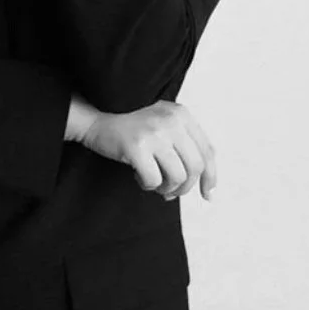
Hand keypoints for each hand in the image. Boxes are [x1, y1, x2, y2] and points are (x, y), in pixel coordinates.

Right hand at [74, 100, 217, 201]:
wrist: (98, 123)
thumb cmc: (134, 132)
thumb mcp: (165, 128)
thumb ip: (186, 146)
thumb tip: (207, 183)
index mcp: (182, 114)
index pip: (207, 151)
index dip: (210, 177)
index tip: (207, 195)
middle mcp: (171, 120)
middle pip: (196, 166)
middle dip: (185, 187)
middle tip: (171, 193)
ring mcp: (154, 132)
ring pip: (177, 176)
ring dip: (166, 189)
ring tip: (154, 184)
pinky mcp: (137, 146)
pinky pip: (154, 180)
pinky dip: (148, 185)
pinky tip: (138, 176)